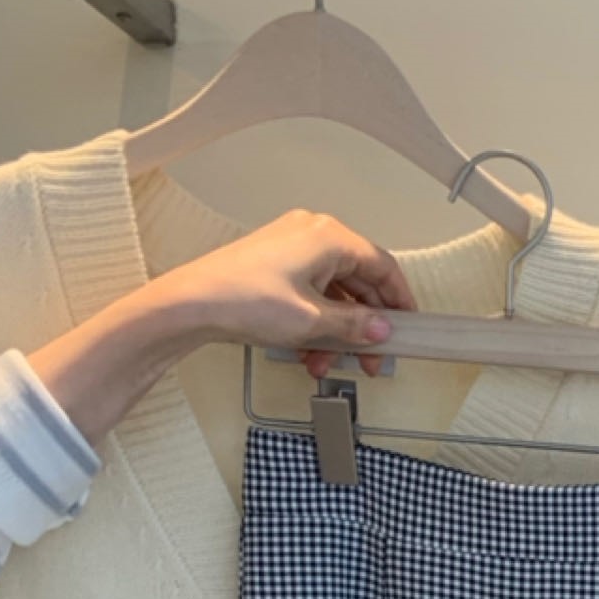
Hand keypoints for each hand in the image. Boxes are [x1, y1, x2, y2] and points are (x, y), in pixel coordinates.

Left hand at [152, 208, 415, 379]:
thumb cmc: (245, 300)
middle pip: (359, 283)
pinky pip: (311, 294)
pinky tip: (307, 352)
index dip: (400, 301)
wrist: (191, 304)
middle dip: (363, 328)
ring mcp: (292, 248)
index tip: (408, 329)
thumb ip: (355, 325)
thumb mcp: (312, 320)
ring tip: (324, 363)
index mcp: (329, 237)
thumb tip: (383, 329)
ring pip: (334, 294)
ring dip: (336, 333)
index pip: (383, 266)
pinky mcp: (276, 264)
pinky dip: (316, 324)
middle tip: (368, 363)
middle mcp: (313, 234)